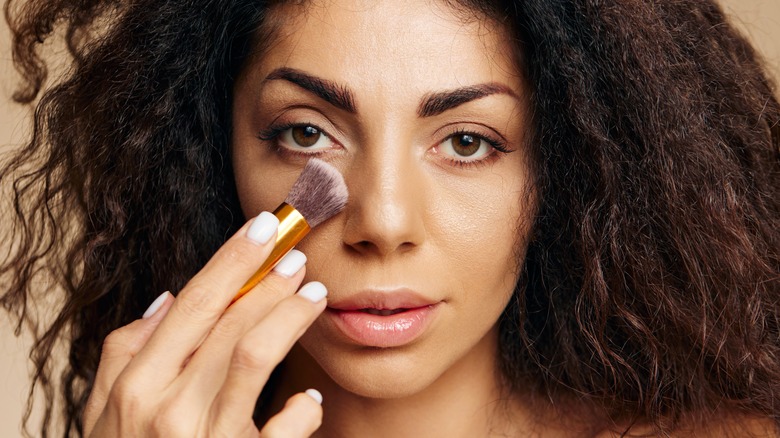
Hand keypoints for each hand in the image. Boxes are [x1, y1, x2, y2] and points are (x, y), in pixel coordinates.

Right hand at [82, 212, 326, 436]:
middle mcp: (167, 409)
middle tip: (298, 256)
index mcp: (137, 385)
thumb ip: (125, 353)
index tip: (266, 225)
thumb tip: (168, 300)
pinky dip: (302, 410)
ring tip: (313, 294)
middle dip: (270, 282)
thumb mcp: (103, 412)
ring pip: (256, 357)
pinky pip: (282, 430)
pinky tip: (309, 399)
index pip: (195, 303)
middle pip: (231, 323)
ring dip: (290, 318)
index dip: (234, 259)